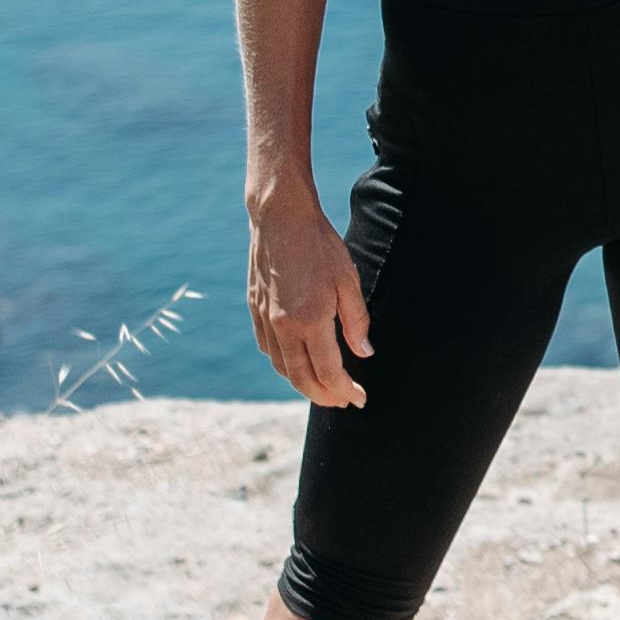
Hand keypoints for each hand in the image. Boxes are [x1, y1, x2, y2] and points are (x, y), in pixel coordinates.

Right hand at [245, 167, 370, 407]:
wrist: (280, 217)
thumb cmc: (319, 245)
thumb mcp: (348, 281)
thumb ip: (356, 321)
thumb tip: (364, 354)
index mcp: (309, 320)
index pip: (328, 372)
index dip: (345, 391)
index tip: (359, 399)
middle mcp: (283, 326)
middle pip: (302, 378)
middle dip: (324, 396)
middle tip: (343, 402)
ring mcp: (265, 319)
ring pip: (282, 367)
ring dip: (302, 383)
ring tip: (323, 387)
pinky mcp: (255, 310)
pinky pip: (268, 349)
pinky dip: (284, 364)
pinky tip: (297, 362)